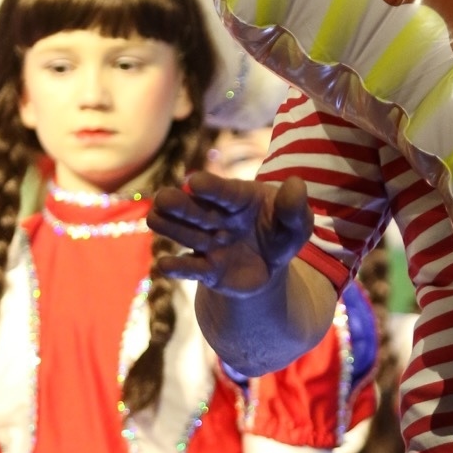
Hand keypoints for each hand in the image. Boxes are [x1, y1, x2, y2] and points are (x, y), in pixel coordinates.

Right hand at [148, 172, 312, 296]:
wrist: (270, 267)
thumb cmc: (281, 233)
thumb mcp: (297, 223)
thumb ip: (295, 208)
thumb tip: (296, 185)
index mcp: (239, 198)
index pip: (224, 192)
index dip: (210, 187)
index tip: (195, 182)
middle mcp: (217, 217)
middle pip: (195, 210)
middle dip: (180, 205)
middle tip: (164, 199)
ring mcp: (208, 243)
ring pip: (185, 234)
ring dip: (174, 229)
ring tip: (155, 219)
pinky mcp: (206, 270)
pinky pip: (190, 268)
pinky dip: (177, 267)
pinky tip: (164, 265)